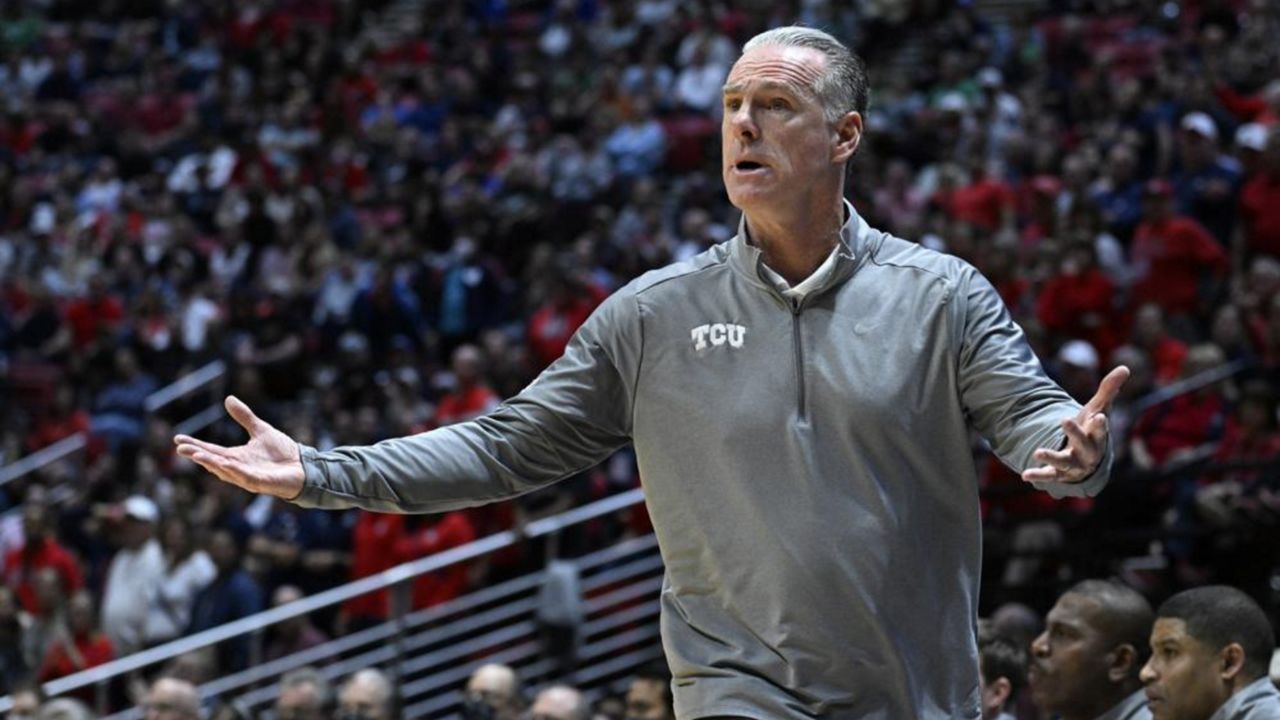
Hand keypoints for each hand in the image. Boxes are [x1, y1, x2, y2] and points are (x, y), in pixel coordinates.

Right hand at [174, 396, 305, 499]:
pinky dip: (235, 472)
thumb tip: (228, 399)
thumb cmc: (282, 452)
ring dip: (211, 464)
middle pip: (213, 462)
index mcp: (236, 457)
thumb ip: (244, 417)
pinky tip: (226, 464)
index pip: (211, 451)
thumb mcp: (260, 430)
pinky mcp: (262, 482)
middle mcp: (238, 468)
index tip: (177, 439)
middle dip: (198, 455)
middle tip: (181, 449)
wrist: (303, 466)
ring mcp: (249, 477)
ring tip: (197, 455)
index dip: (195, 445)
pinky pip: (246, 478)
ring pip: (226, 472)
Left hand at [1022, 365, 1130, 483]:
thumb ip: (1109, 390)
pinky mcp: (1060, 474)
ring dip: (1052, 457)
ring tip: (1038, 452)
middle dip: (1075, 433)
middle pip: (1083, 444)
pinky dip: (1038, 475)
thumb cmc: (1092, 429)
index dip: (1100, 424)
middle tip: (1065, 419)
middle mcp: (1088, 453)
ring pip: (1064, 462)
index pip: (1101, 430)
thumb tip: (1125, 367)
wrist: (1089, 460)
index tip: (1099, 416)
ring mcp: (1074, 464)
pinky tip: (1025, 475)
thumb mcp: (1099, 409)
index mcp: (1097, 436)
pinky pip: (1050, 475)